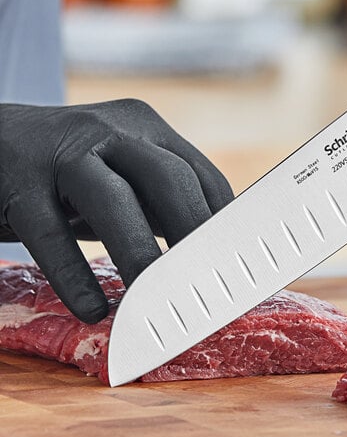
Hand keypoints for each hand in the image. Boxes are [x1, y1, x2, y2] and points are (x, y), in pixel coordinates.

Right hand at [0, 100, 233, 322]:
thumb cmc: (67, 173)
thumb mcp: (120, 176)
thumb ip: (159, 204)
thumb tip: (206, 254)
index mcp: (146, 129)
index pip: (202, 175)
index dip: (224, 223)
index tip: (235, 266)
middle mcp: (111, 131)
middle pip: (169, 178)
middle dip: (194, 233)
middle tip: (207, 284)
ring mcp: (63, 150)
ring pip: (113, 199)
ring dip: (139, 255)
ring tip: (154, 303)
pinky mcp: (18, 179)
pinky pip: (50, 231)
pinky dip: (74, 275)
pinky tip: (92, 308)